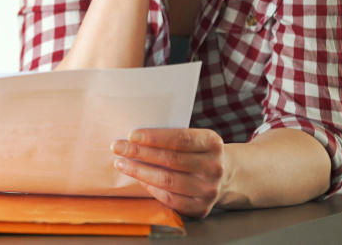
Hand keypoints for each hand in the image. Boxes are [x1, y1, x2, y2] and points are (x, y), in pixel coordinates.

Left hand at [111, 128, 225, 218]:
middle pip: (171, 160)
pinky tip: (139, 179)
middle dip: (140, 153)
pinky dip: (151, 188)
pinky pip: (169, 199)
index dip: (154, 138)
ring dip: (139, 172)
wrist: (223, 176)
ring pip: (167, 181)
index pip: (181, 139)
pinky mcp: (200, 208)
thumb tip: (133, 138)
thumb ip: (171, 137)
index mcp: (212, 143)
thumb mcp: (194, 138)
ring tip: (121, 163)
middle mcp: (214, 167)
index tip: (131, 135)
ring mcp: (209, 190)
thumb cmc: (197, 152)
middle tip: (118, 147)